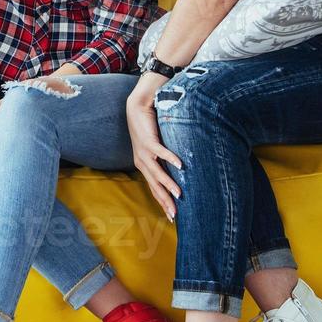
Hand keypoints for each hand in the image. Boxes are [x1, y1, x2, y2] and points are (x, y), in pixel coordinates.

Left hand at [126, 72, 182, 220]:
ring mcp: (144, 152)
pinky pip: (160, 152)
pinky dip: (170, 158)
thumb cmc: (151, 126)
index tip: (172, 216)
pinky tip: (180, 166)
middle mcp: (142, 162)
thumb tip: (182, 169)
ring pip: (157, 173)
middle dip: (165, 201)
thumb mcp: (157, 146)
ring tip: (179, 195)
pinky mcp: (148, 140)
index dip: (162, 202)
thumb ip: (166, 158)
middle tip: (175, 215)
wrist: (138, 105)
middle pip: (154, 186)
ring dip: (168, 184)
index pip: (154, 188)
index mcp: (143, 165)